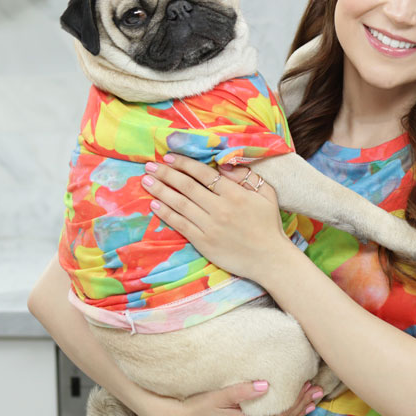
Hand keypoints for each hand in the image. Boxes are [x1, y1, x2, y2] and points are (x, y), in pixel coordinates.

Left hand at [140, 154, 293, 282]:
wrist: (270, 259)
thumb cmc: (269, 224)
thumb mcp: (267, 194)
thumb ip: (247, 177)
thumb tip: (224, 166)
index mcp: (235, 194)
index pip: (203, 174)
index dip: (184, 164)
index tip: (169, 157)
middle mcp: (220, 208)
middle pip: (187, 186)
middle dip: (166, 174)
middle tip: (150, 166)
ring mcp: (210, 226)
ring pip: (180, 204)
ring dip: (160, 191)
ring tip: (146, 181)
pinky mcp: (204, 242)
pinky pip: (180, 224)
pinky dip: (166, 213)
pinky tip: (155, 204)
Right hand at [146, 380, 323, 415]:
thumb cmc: (196, 407)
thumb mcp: (218, 396)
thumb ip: (242, 391)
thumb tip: (264, 385)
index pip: (281, 414)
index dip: (296, 400)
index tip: (307, 386)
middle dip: (302, 407)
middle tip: (317, 391)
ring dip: (296, 415)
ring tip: (311, 402)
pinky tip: (291, 414)